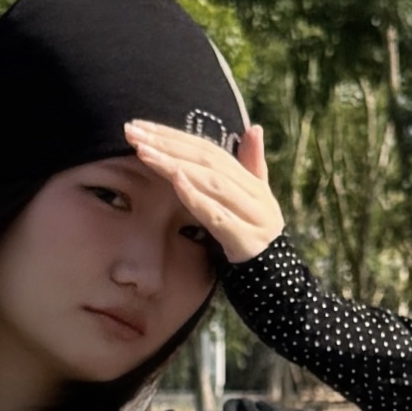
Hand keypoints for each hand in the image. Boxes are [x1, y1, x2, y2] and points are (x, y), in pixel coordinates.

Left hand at [126, 113, 284, 270]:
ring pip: (211, 182)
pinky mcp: (246, 241)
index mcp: (250, 182)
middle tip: (132, 132)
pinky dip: (197, 198)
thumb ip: (252, 165)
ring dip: (175, 164)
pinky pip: (218, 216)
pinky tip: (175, 181)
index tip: (140, 126)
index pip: (208, 149)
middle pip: (207, 160)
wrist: (280, 284)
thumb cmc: (256, 240)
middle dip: (167, 143)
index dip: (174, 135)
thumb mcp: (254, 202)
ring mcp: (252, 216)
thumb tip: (253, 128)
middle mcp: (253, 194)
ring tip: (144, 152)